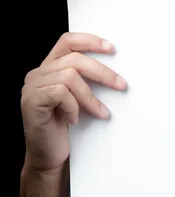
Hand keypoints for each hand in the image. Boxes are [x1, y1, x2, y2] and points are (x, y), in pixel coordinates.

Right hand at [20, 32, 126, 171]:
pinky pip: (61, 93)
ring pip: (70, 77)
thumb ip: (85, 79)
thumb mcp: (78, 98)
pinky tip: (75, 119)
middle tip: (121, 85)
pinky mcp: (32, 101)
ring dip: (90, 96)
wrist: (49, 155)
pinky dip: (73, 106)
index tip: (111, 49)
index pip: (67, 41)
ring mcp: (32, 87)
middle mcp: (38, 74)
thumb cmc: (66, 126)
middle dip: (102, 72)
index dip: (90, 41)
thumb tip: (115, 71)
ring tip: (100, 112)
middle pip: (75, 59)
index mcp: (49, 67)